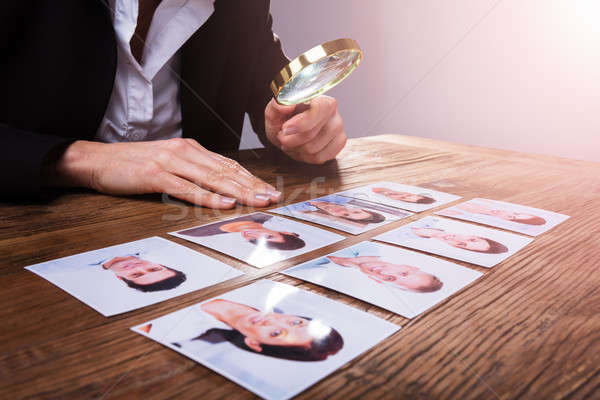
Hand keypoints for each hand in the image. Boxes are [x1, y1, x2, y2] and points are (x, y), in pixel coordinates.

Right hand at [44, 139, 280, 207]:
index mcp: (191, 149)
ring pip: (212, 178)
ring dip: (238, 191)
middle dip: (252, 185)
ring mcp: (171, 162)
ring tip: (258, 201)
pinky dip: (208, 197)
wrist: (96, 160)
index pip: (228, 165)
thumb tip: (218, 187)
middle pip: (226, 171)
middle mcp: (185, 152)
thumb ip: (192, 171)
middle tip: (273, 197)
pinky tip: (224, 203)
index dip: (251, 179)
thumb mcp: (169, 163)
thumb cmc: (133, 165)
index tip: (269, 190)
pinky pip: (186, 188)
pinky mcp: (155, 175)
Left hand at [265, 95, 346, 163]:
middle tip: (282, 136)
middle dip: (291, 139)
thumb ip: (277, 105)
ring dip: (296, 149)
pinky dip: (305, 157)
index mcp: (320, 99)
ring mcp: (338, 130)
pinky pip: (319, 158)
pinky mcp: (339, 144)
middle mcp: (334, 113)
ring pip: (313, 149)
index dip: (301, 123)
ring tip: (292, 142)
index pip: (319, 109)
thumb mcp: (274, 110)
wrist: (290, 131)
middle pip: (311, 134)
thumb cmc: (284, 119)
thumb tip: (286, 106)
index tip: (285, 129)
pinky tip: (301, 149)